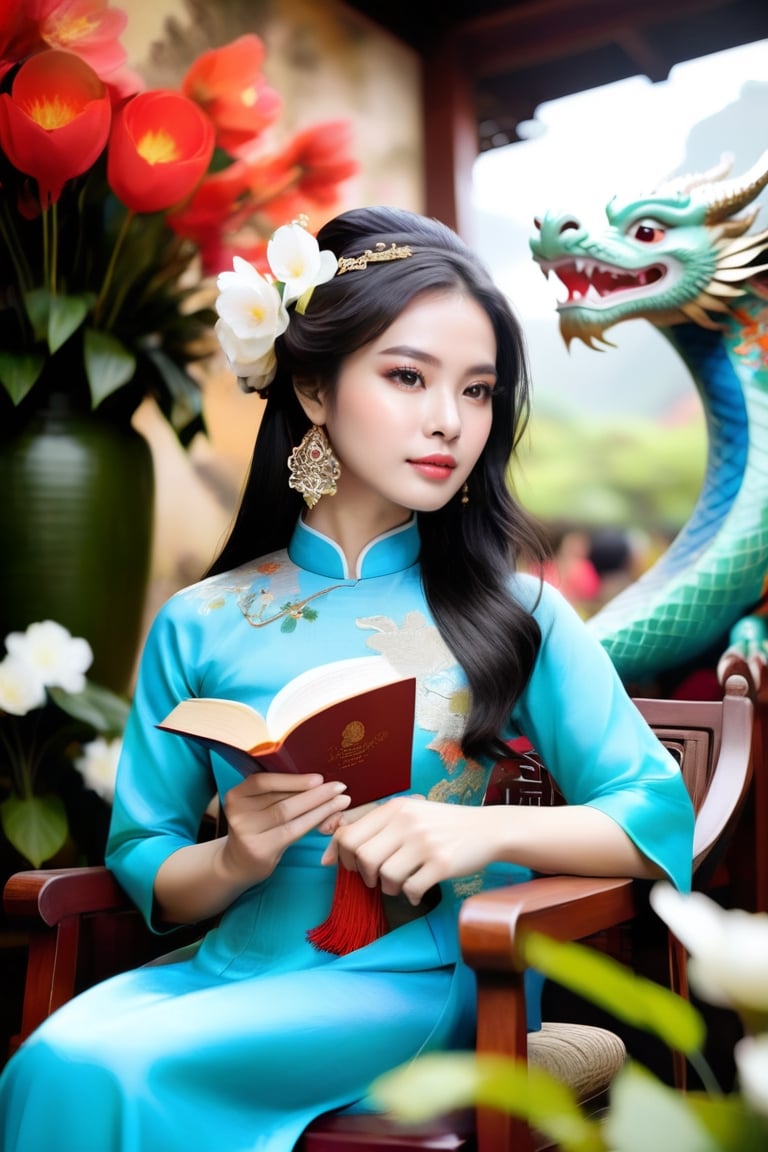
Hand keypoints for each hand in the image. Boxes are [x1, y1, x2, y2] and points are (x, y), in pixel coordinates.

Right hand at [219, 772, 350, 885]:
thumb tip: (316, 780)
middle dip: (315, 793)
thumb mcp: (257, 806)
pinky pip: (293, 832)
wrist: (237, 863)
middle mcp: (238, 813)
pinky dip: (313, 822)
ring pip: (289, 815)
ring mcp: (247, 833)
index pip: (264, 782)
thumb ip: (277, 793)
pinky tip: (330, 817)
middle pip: (281, 800)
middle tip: (340, 787)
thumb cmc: (255, 827)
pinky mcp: (260, 850)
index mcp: (235, 795)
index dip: (293, 780)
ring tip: (341, 801)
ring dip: (320, 807)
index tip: (319, 778)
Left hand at [320, 795, 493, 905]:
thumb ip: (374, 829)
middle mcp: (406, 822)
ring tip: (400, 884)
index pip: (348, 834)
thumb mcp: (409, 814)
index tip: (345, 867)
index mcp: (395, 808)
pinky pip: (411, 889)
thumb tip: (330, 856)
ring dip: (388, 888)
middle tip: (376, 878)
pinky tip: (419, 891)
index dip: (340, 855)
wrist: (487, 829)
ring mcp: (424, 842)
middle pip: (362, 857)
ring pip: (385, 876)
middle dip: (364, 875)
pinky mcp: (441, 863)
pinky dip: (411, 896)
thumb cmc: (442, 824)